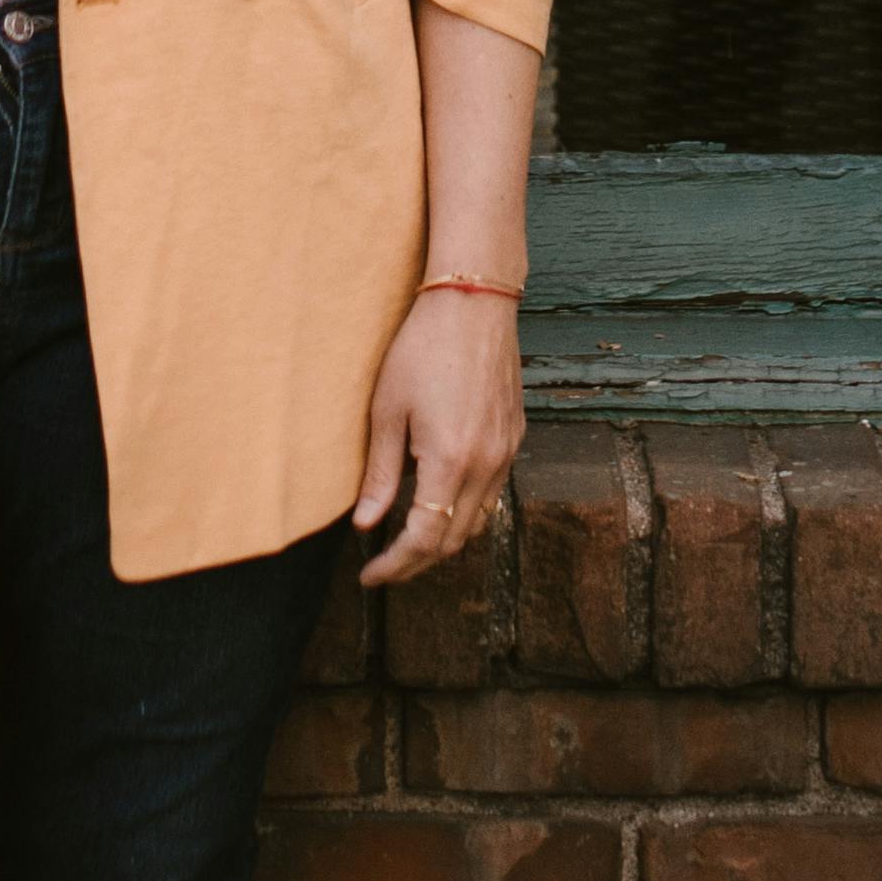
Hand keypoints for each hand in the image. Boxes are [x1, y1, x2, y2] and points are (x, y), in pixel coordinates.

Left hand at [351, 287, 520, 582]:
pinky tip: (438, 503)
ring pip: (477, 521)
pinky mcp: (514, 438)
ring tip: (407, 542)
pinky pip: (492, 494)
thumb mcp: (387, 410)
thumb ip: (380, 472)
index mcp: (450, 460)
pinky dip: (464, 512)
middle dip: (417, 562)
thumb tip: (367, 524)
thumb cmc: (421, 348)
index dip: (396, 565)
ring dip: (443, 540)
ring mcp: (506, 453)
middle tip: (383, 567)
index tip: (369, 576)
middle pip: (454, 540)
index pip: (425, 538)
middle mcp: (486, 465)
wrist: (474, 303)